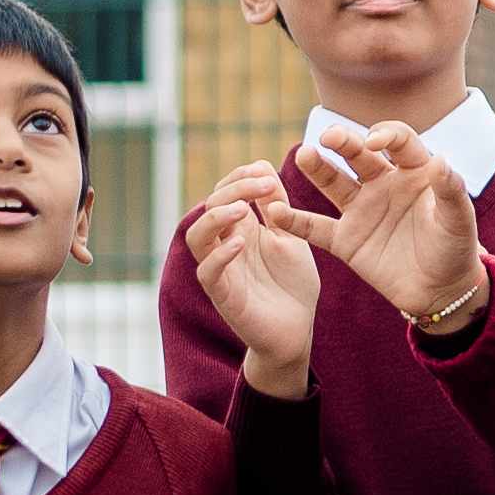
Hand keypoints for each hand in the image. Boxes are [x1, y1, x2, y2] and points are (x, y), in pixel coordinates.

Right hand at [180, 165, 319, 399]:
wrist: (297, 331)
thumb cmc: (292, 285)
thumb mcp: (289, 236)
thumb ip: (276, 205)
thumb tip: (262, 162)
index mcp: (239, 229)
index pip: (224, 193)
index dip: (238, 178)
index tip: (263, 171)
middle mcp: (224, 246)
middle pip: (209, 207)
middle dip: (232, 190)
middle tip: (261, 184)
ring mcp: (220, 270)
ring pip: (197, 237)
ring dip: (216, 218)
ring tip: (243, 210)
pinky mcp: (223, 296)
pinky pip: (208, 273)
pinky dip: (220, 256)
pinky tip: (240, 244)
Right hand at [308, 121, 485, 333]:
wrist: (442, 292)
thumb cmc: (456, 250)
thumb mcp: (459, 221)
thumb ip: (451, 190)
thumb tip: (440, 159)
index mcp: (414, 171)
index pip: (398, 141)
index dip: (387, 135)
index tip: (375, 141)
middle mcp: (383, 184)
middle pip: (358, 154)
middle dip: (343, 142)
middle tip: (328, 137)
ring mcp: (361, 210)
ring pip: (333, 182)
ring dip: (317, 168)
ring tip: (303, 155)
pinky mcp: (346, 240)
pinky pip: (316, 227)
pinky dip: (295, 221)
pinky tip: (274, 210)